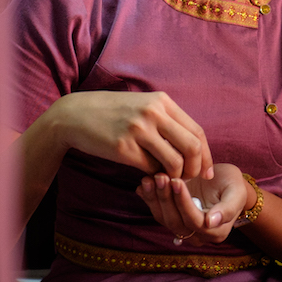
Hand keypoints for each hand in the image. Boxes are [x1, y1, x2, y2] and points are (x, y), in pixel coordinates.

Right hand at [44, 91, 213, 178]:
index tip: (206, 172)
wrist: (75, 115)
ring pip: (174, 162)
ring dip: (174, 176)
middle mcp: (153, 113)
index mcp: (162, 101)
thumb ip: (167, 120)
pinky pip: (150, 169)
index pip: (197, 132)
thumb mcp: (143, 105)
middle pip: (192, 147)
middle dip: (195, 169)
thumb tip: (193, 147)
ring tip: (166, 178)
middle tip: (186, 179)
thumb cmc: (113, 113)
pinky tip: (147, 174)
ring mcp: (138, 130)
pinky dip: (154, 175)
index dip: (206, 156)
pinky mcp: (123, 147)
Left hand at [136, 164, 249, 245]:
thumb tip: (211, 222)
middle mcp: (198, 235)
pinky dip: (149, 198)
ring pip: (164, 219)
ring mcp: (183, 228)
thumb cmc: (233, 185)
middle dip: (166, 199)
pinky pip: (158, 212)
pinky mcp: (172, 217)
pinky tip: (144, 184)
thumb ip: (228, 208)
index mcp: (216, 231)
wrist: (224, 182)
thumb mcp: (237, 192)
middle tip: (160, 176)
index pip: (195, 221)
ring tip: (150, 178)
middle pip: (176, 222)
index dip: (183, 202)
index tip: (176, 181)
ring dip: (155, 198)